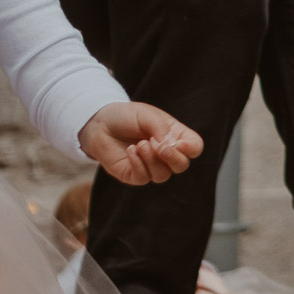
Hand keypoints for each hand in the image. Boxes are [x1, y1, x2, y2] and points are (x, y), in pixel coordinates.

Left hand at [79, 102, 201, 184]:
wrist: (99, 124)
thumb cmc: (126, 117)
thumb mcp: (147, 115)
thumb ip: (161, 129)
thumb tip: (172, 147)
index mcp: (175, 136)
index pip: (194, 148)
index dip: (191, 148)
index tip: (179, 143)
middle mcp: (165, 153)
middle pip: (182, 165)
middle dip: (173, 157)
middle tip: (159, 145)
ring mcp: (151, 166)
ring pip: (163, 175)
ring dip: (152, 160)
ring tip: (140, 144)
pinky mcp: (135, 175)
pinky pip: (144, 178)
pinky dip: (139, 164)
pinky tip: (131, 150)